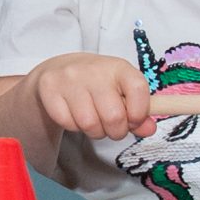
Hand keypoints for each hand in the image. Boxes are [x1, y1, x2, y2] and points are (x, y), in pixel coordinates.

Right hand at [31, 53, 153, 139]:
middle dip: (116, 132)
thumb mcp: (121, 92)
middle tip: (112, 128)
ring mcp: (69, 78)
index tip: (134, 120)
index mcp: (118, 67)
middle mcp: (94, 69)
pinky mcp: (50, 89)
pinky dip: (74, 127)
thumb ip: (139, 112)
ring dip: (94, 132)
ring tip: (93, 122)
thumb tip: (149, 130)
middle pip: (114, 116)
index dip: (140, 113)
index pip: (138, 89)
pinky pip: (68, 123)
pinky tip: (75, 116)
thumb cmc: (97, 84)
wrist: (58, 70)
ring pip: (90, 124)